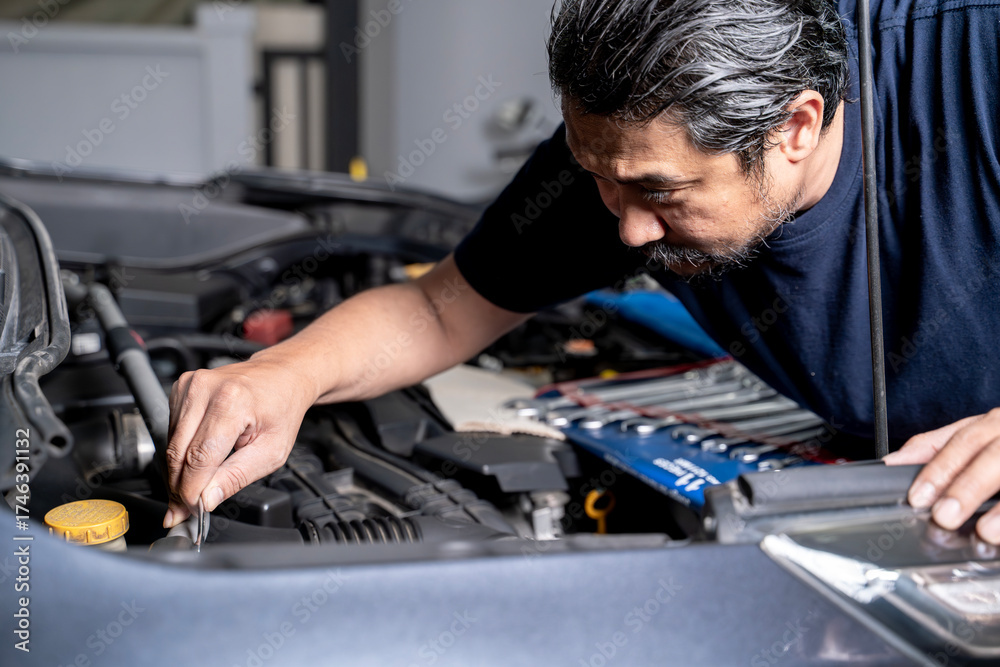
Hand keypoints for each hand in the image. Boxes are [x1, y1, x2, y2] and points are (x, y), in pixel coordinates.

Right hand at [163, 356, 317, 527]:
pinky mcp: (182, 387)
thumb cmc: (282, 408)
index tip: (193, 513)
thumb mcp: (272, 452)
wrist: (282, 375)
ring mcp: (190, 385)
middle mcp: (205, 390)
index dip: (192, 492)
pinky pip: (172, 430)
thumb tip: (206, 500)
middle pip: (177, 454)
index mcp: (231, 403)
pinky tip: (197, 457)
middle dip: (180, 488)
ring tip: (195, 486)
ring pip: (170, 444)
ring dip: (178, 471)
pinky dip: (180, 450)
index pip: (198, 459)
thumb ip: (236, 477)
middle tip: (185, 510)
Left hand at [883, 412, 999, 542]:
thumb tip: (894, 462)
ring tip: (986, 531)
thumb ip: (936, 447)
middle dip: (967, 487)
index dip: (938, 470)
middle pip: (991, 457)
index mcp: (993, 424)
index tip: (917, 497)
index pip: (961, 442)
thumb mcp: (976, 434)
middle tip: (945, 516)